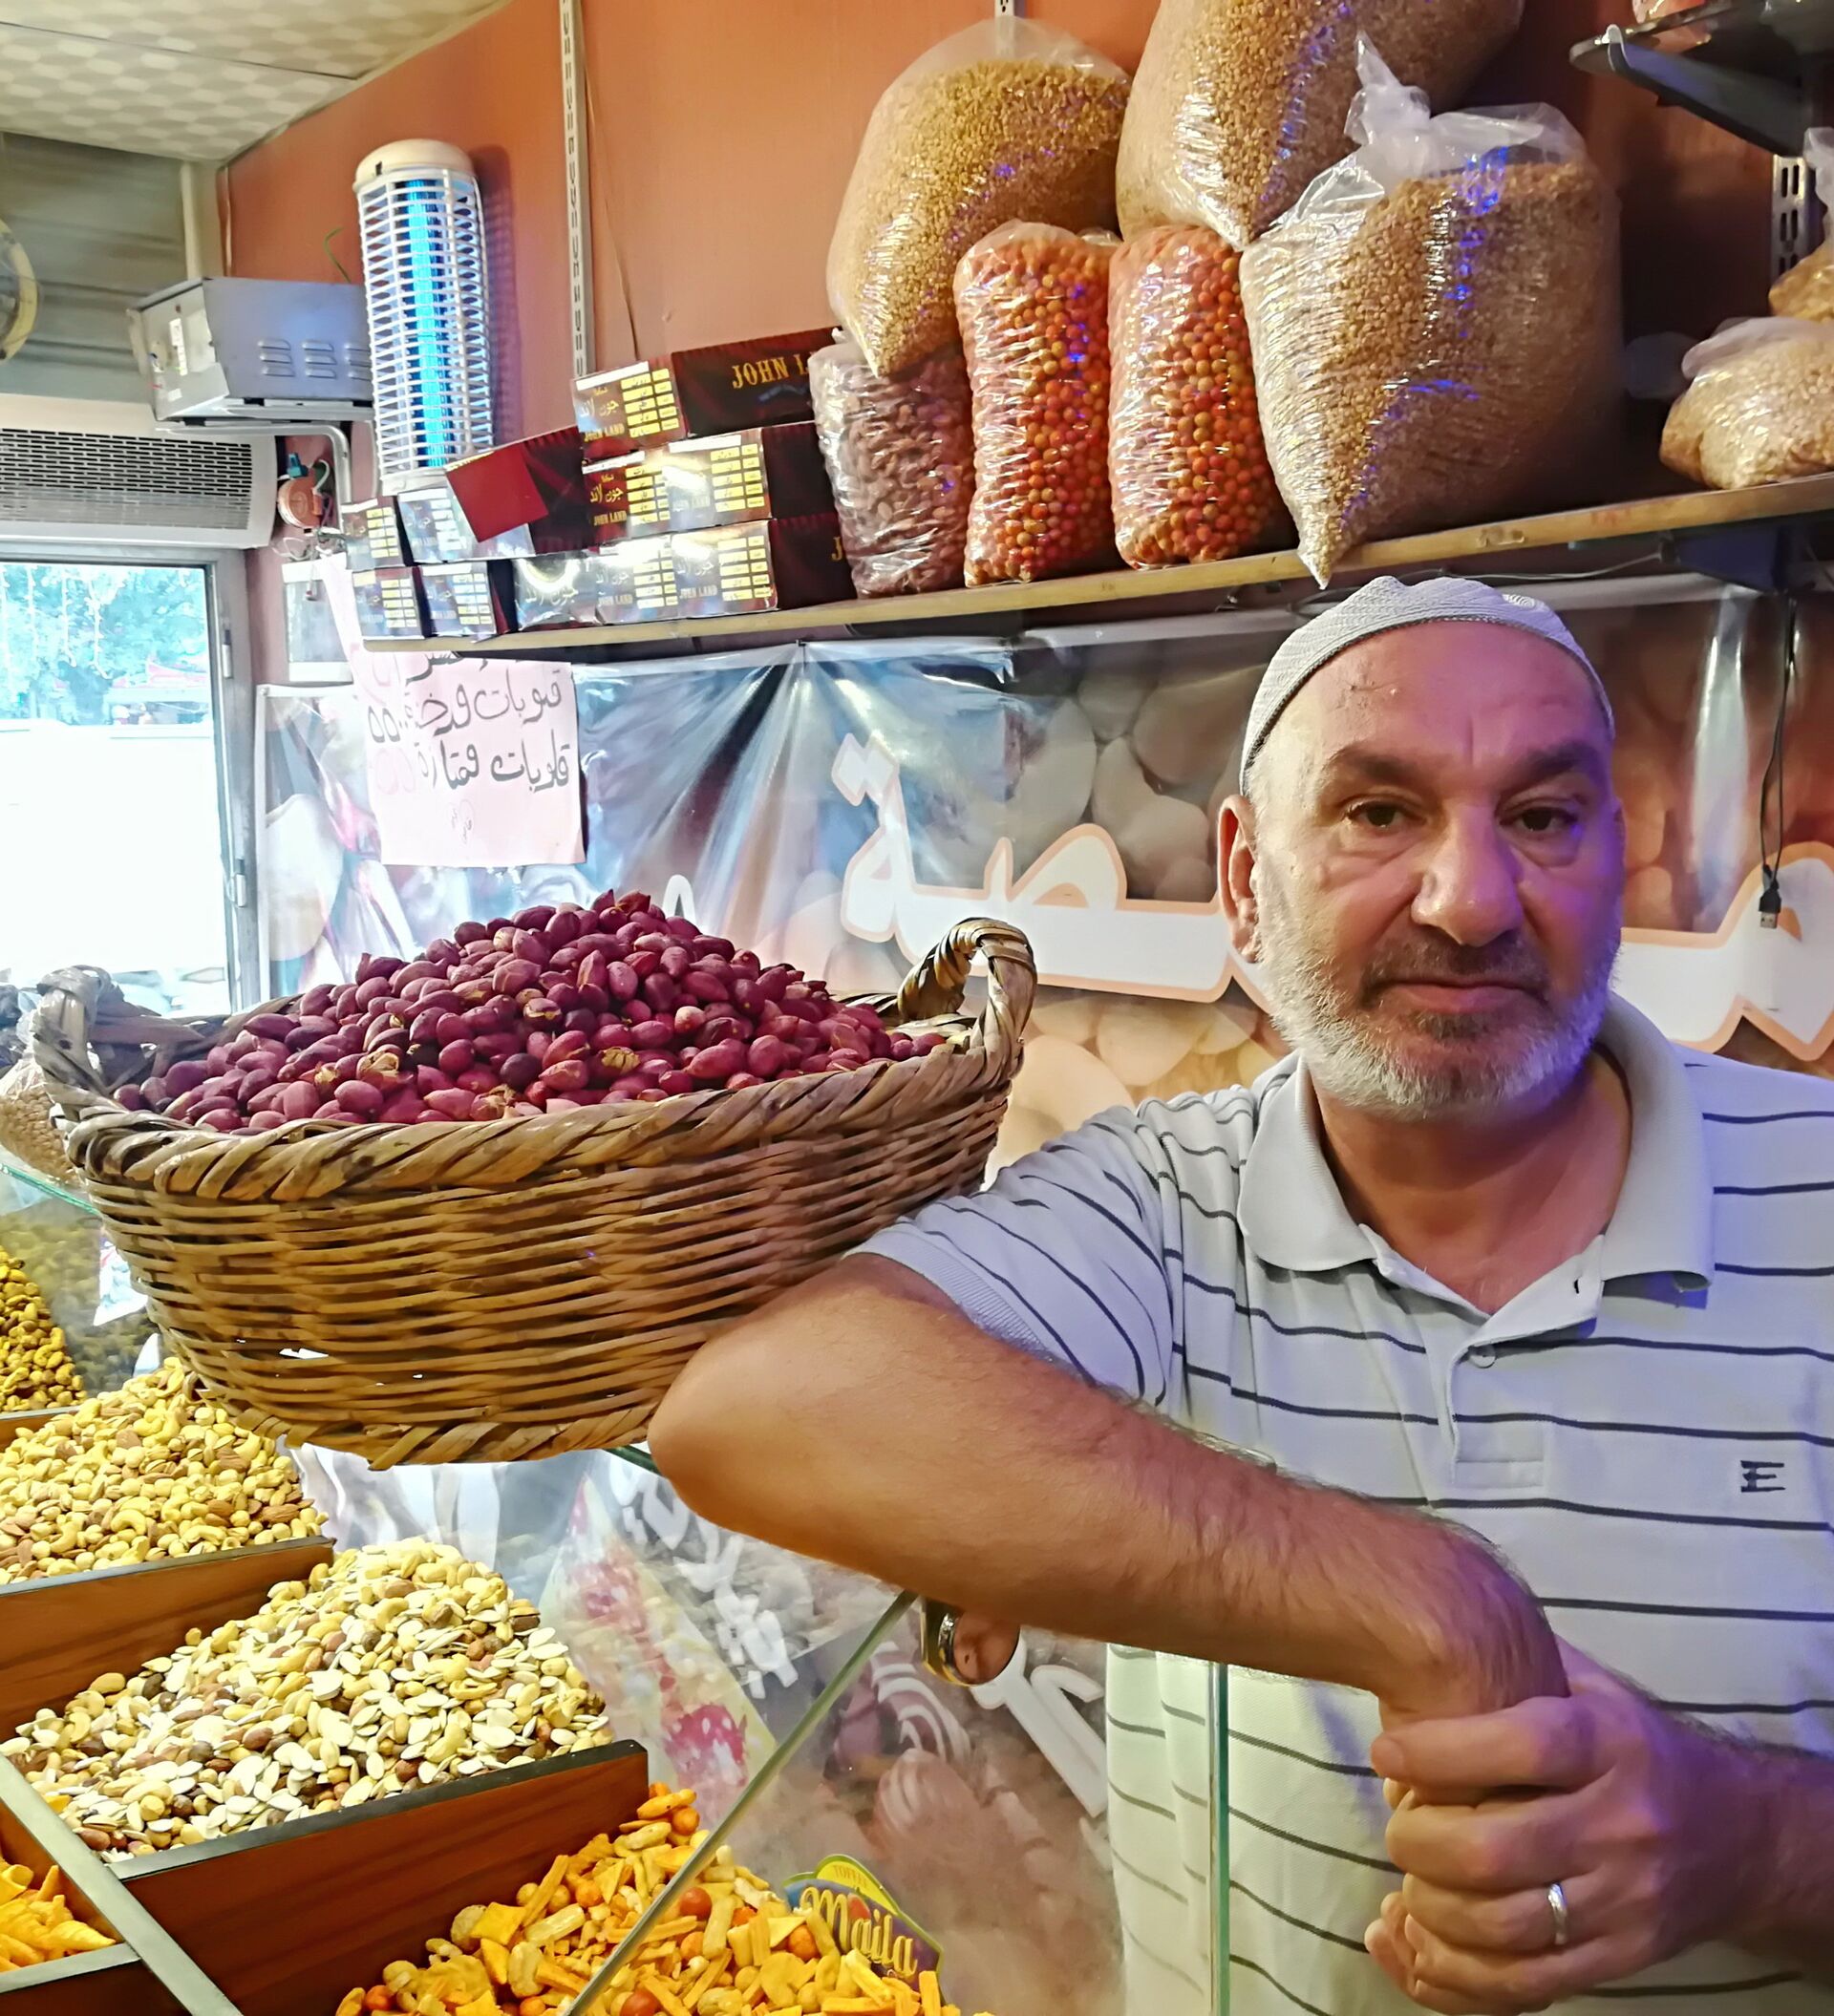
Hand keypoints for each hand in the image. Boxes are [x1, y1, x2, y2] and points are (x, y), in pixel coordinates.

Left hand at [1362, 1644, 1764, 2012]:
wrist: (1738, 1838)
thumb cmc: (1636, 1749)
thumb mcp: (1594, 1689)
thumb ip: (1521, 1661)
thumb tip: (1429, 1620)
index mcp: (1612, 1744)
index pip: (1523, 1745)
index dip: (1441, 1750)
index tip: (1386, 1750)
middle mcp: (1623, 1823)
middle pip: (1499, 1849)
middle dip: (1420, 1841)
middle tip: (1396, 1825)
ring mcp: (1625, 1900)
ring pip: (1506, 1925)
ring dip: (1431, 1910)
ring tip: (1407, 1883)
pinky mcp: (1622, 1959)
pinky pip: (1526, 1984)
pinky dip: (1456, 1975)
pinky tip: (1414, 1942)